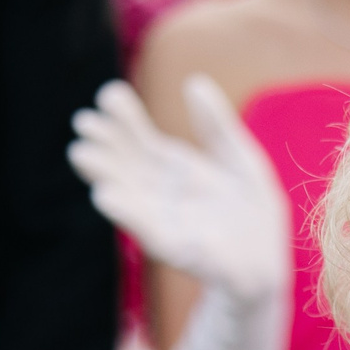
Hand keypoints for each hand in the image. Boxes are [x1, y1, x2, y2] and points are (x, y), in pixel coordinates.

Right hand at [69, 76, 289, 299]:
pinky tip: (105, 195)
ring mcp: (167, 222)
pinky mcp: (179, 250)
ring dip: (105, 175)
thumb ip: (216, 125)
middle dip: (105, 145)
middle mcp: (163, 195)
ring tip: (82, 154)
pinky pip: (149, 229)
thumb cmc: (252, 214)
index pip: (143, 141)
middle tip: (83, 123)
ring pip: (129, 196)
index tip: (108, 94)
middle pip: (128, 166)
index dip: (125, 119)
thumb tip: (193, 81)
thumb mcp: (240, 159)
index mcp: (176, 171)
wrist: (267, 267)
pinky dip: (127, 213)